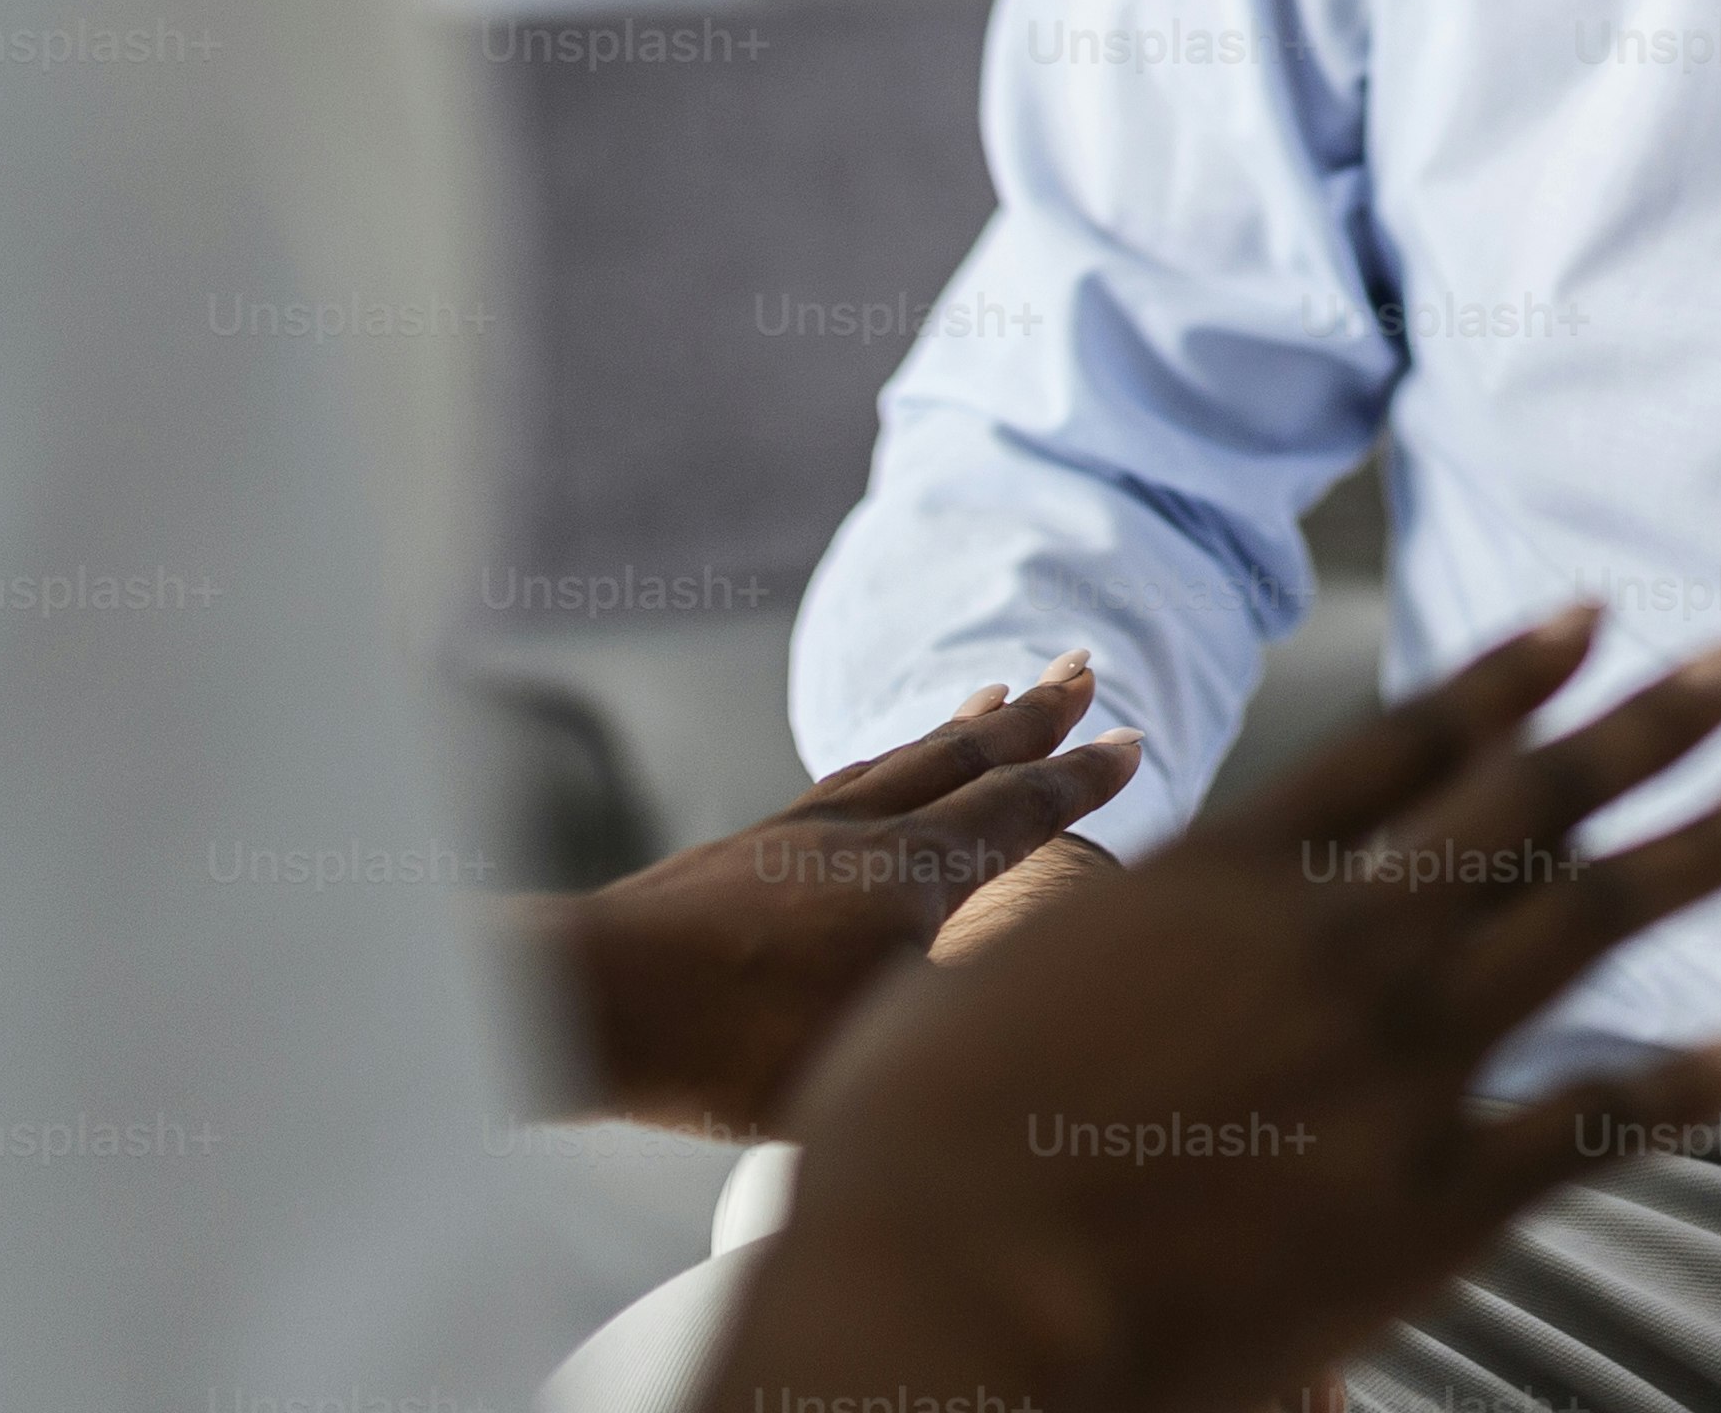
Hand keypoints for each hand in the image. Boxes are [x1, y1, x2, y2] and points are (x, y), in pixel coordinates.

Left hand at [531, 655, 1137, 1135]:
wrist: (589, 1000)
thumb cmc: (729, 1044)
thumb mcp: (876, 1050)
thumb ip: (959, 1018)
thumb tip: (1023, 1007)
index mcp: (912, 876)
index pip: (1018, 812)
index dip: (1079, 779)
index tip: (1131, 741)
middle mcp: (864, 836)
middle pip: (966, 757)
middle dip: (1033, 718)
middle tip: (1080, 669)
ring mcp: (800, 835)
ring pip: (903, 760)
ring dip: (962, 726)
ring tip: (995, 692)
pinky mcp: (747, 852)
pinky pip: (844, 783)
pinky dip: (886, 760)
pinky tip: (881, 767)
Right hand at [714, 606, 1720, 1412]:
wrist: (944, 1293)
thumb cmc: (912, 1147)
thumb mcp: (971, 975)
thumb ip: (1051, 924)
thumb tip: (1058, 889)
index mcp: (1222, 876)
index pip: (1402, 747)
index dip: (1504, 678)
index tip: (1582, 624)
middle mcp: (1331, 939)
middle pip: (1522, 800)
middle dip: (1641, 722)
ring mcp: (1394, 1063)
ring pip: (1585, 923)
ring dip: (1696, 844)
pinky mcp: (1431, 1199)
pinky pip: (1594, 1123)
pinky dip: (1685, 1081)